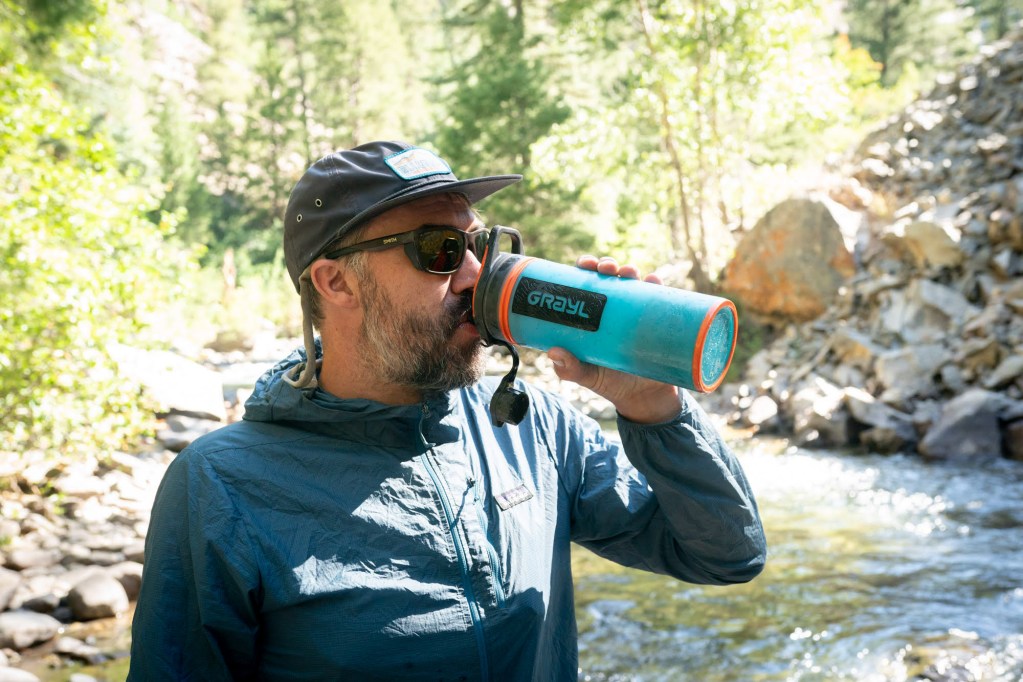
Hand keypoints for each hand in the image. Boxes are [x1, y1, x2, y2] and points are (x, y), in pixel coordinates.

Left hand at [547, 256, 682, 424]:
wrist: (642, 398)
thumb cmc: (609, 382)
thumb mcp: (586, 376)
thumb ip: (569, 368)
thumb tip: (554, 352)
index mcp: (594, 315)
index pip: (587, 284)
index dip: (585, 269)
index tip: (584, 265)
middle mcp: (615, 309)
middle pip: (610, 278)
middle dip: (607, 266)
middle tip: (606, 269)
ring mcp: (637, 314)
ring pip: (634, 283)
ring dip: (631, 271)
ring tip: (629, 273)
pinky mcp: (657, 322)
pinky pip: (660, 299)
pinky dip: (656, 286)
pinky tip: (653, 281)